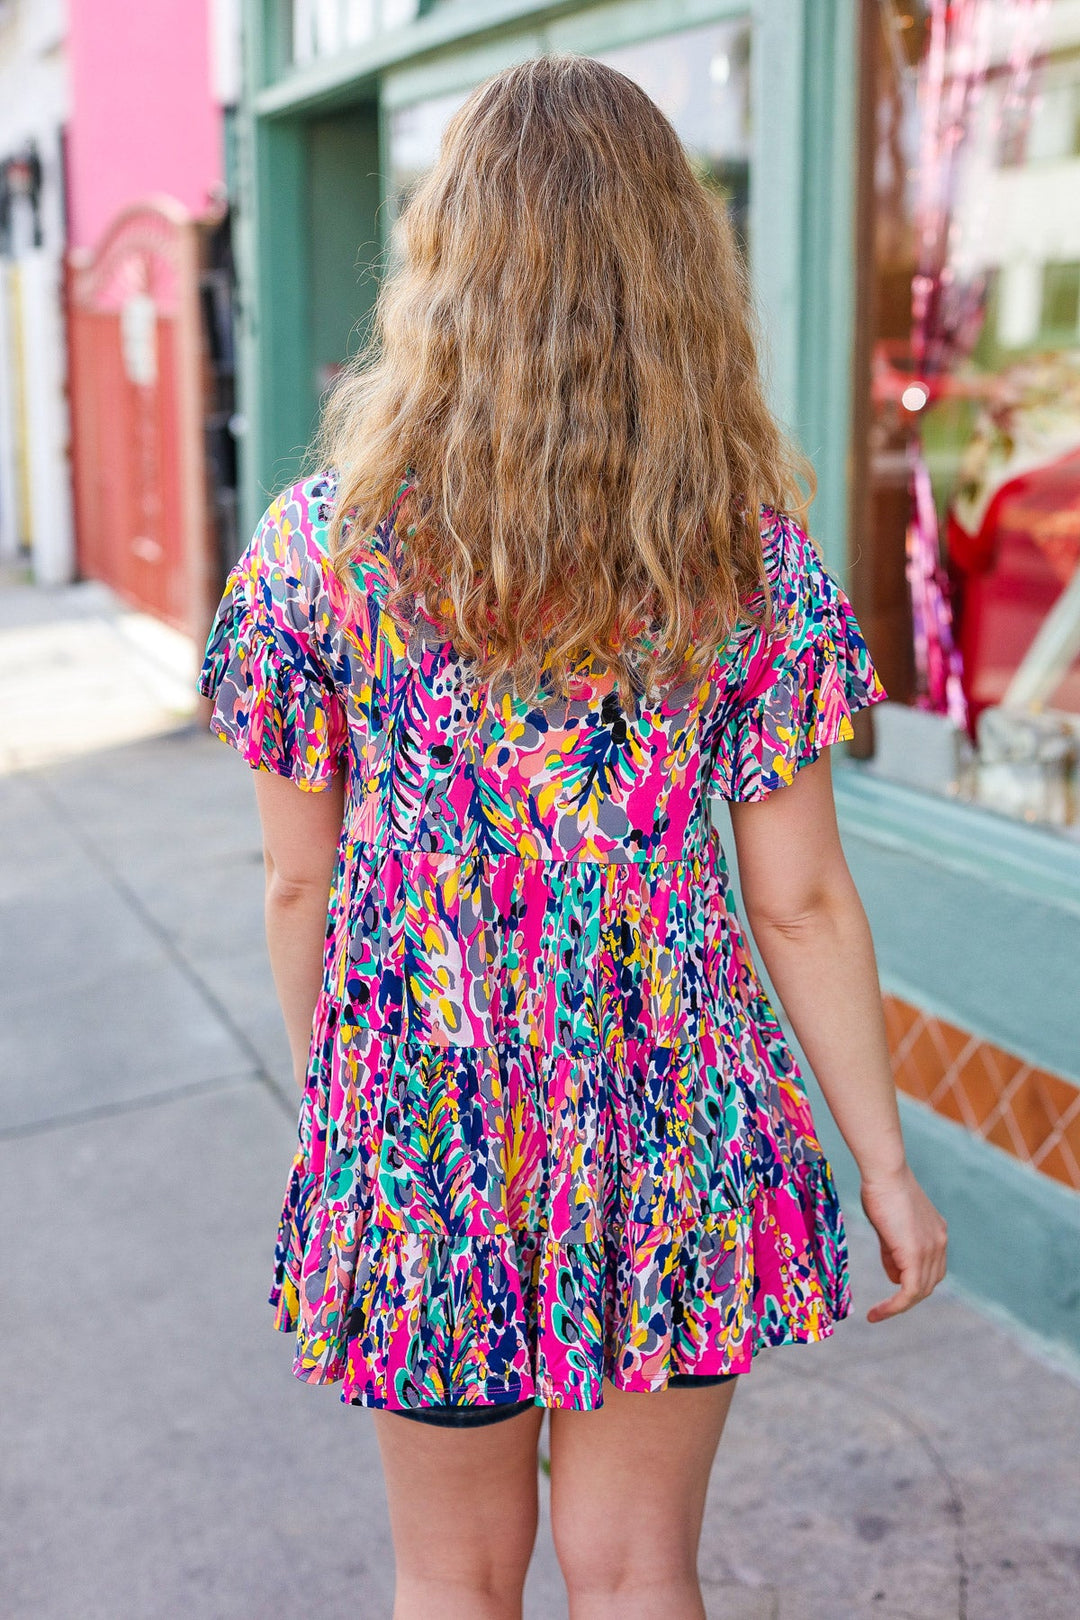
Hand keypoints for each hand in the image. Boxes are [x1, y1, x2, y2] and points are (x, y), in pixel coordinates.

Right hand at [860, 1165, 947, 1322]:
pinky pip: (910, 1291)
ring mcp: (931, 1250)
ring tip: (879, 1312)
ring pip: (920, 1291)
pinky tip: (879, 1312)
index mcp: (937, 1234)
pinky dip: (896, 1306)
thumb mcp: (889, 1225)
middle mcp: (940, 1243)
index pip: (930, 1269)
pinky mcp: (916, 1256)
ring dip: (900, 1304)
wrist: (885, 1172)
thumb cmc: (881, 1189)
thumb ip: (894, 1251)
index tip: (891, 1289)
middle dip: (906, 1296)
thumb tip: (894, 1277)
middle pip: (929, 1283)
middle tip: (884, 1306)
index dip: (912, 1282)